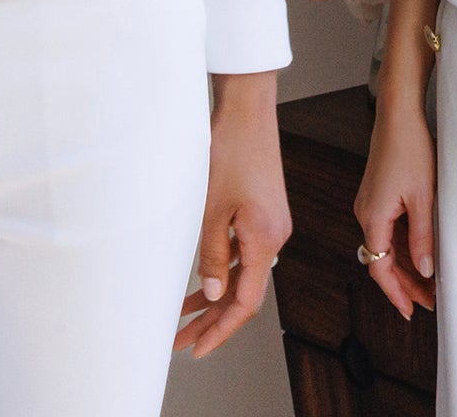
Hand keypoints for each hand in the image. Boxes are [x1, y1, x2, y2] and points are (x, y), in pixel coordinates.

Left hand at [175, 73, 290, 358]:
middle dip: (213, 321)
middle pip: (244, 293)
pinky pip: (242, 253)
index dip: (221, 329)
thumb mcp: (213, 207)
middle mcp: (274, 236)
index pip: (246, 302)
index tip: (197, 348)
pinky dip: (221, 270)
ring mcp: (269, 224)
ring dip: (214, 297)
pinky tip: (201, 280)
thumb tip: (213, 293)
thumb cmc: (231, 150)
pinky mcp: (262, 212)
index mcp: (266, 239)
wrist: (247, 109)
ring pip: (242, 274)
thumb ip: (213, 254)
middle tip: (182, 342)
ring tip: (182, 318)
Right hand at [354, 99, 437, 317]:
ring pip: (385, 246)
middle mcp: (365, 213)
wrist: (398, 116)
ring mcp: (369, 204)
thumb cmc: (410, 149)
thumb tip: (426, 270)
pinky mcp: (376, 195)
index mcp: (373, 217)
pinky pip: (387, 230)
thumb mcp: (424, 198)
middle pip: (381, 260)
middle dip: (404, 283)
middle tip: (428, 302)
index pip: (379, 267)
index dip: (395, 292)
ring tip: (429, 283)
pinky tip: (420, 253)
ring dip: (405, 265)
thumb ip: (423, 237)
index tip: (410, 310)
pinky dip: (402, 246)